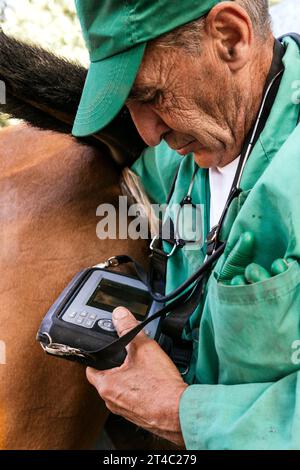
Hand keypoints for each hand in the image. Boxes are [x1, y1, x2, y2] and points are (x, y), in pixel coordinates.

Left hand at [86, 307, 187, 446]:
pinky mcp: (139, 416)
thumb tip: (119, 314)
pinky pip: (134, 400)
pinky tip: (153, 383)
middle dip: (116, 367)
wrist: (179, 412)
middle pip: (107, 379)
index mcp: (106, 385)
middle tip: (128, 357)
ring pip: (121, 390)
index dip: (96, 357)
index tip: (102, 351)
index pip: (91, 368)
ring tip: (144, 370)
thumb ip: (128, 329)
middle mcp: (112, 401)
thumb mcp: (143, 348)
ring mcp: (125, 411)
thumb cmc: (160, 386)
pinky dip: (140, 390)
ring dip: (129, 380)